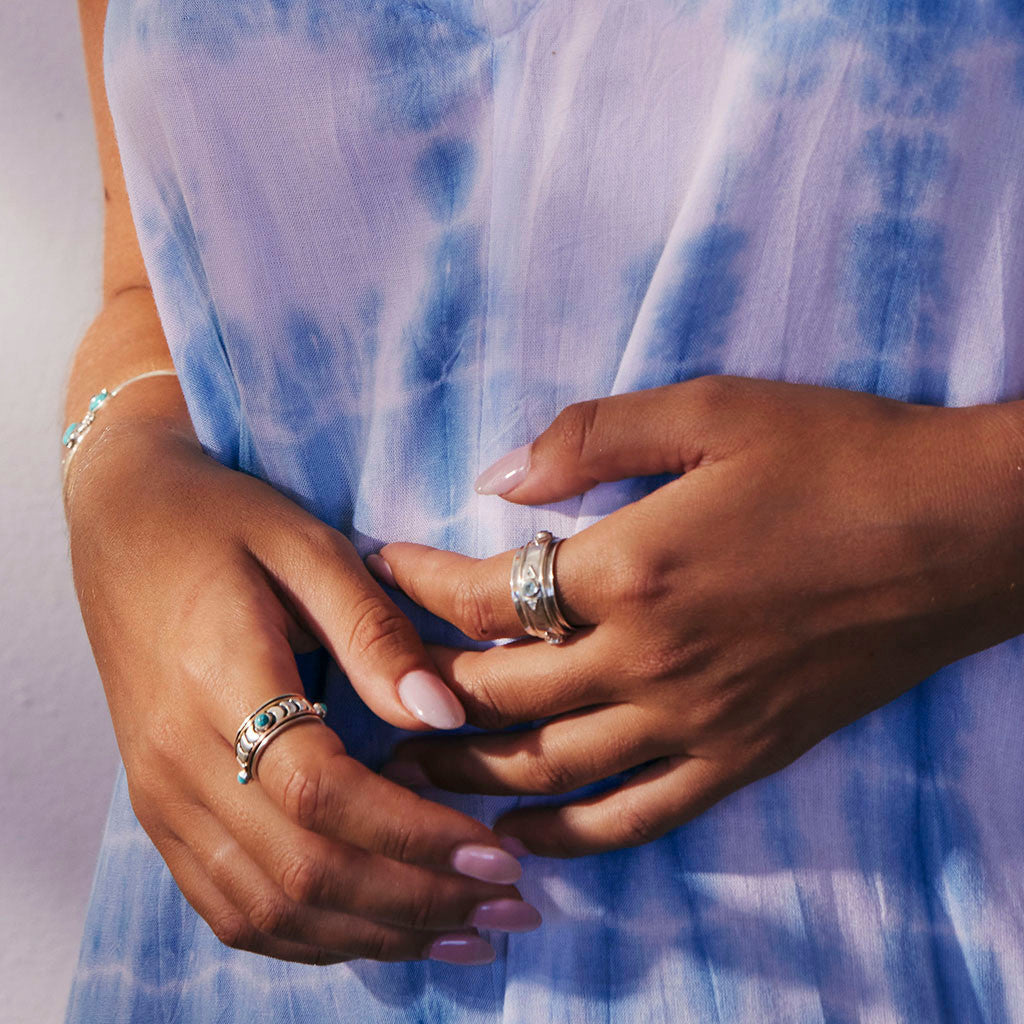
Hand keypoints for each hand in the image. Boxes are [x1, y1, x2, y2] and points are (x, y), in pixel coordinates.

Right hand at [66, 419, 539, 964]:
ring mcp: (159, 796)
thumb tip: (444, 716)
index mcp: (216, 681)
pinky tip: (381, 928)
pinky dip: (314, 935)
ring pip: (269, 908)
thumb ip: (373, 633)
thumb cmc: (224, 521)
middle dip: (416, 901)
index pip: (319, 792)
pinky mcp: (160, 810)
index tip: (496, 851)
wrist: (121, 523)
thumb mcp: (309, 548)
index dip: (412, 835)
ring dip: (376, 933)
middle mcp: (176, 760)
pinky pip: (232, 906)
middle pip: (300, 870)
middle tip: (508, 904)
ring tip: (467, 930)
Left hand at [371, 375, 1023, 857]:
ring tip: (410, 775)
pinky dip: (573, 833)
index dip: (416, 583)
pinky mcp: (743, 755)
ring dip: (471, 774)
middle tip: (369, 688)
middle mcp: (649, 658)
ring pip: (552, 769)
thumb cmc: (836, 457)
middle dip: (422, 690)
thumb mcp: (710, 409)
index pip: (485, 595)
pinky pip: (640, 816)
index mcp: (632, 567)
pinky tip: (526, 834)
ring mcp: (696, 720)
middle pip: (500, 694)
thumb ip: (590, 437)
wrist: (959, 531)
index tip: (377, 567)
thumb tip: (498, 477)